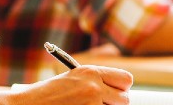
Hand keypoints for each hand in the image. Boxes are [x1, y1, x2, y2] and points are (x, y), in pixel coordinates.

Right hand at [13, 65, 131, 104]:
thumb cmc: (46, 96)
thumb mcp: (71, 81)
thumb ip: (94, 83)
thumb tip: (117, 93)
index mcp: (90, 72)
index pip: (126, 79)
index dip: (121, 88)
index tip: (114, 94)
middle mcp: (94, 86)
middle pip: (125, 99)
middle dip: (114, 104)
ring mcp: (92, 104)